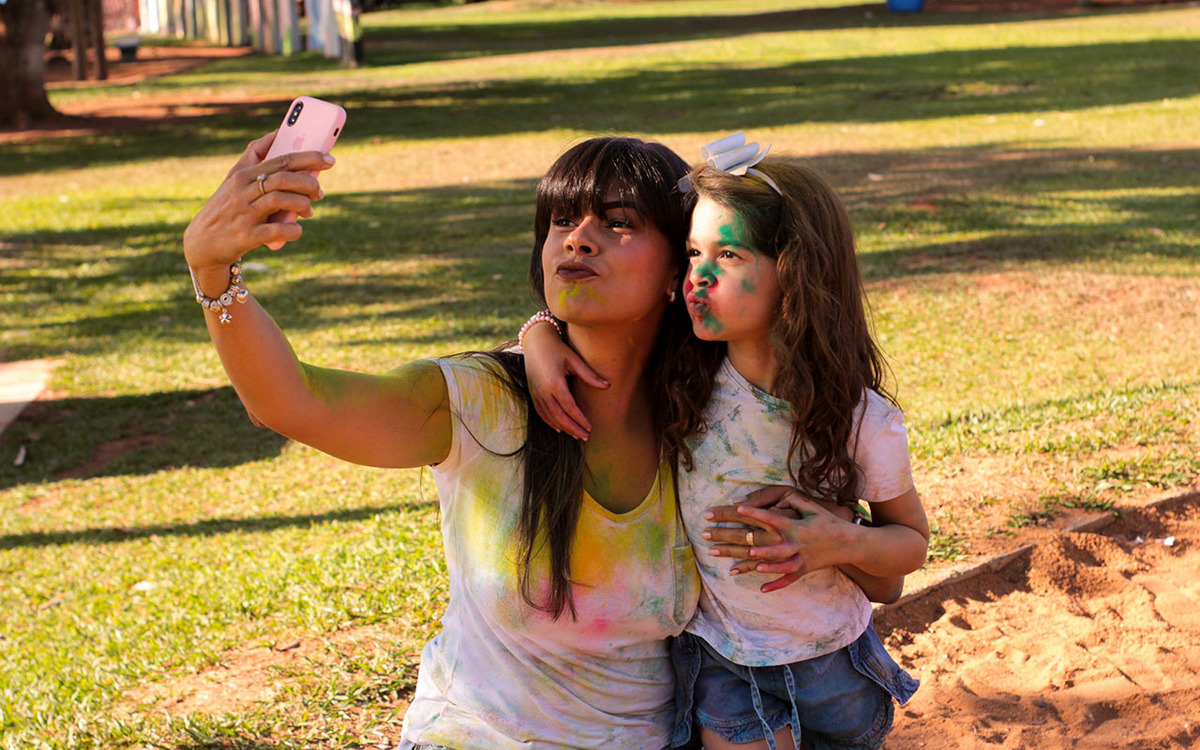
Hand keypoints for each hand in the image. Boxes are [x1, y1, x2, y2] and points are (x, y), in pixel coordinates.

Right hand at [183, 132, 334, 293]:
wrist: (202, 244)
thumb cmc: (226, 207)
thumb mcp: (234, 180)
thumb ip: (254, 157)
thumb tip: (278, 133)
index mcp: (242, 174)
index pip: (281, 158)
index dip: (309, 157)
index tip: (329, 159)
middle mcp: (242, 191)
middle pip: (284, 177)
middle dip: (309, 182)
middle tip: (319, 191)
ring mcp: (244, 213)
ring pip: (282, 199)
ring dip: (303, 205)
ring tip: (309, 212)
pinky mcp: (247, 236)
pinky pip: (277, 231)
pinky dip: (293, 231)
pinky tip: (297, 230)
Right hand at [523, 321, 607, 439]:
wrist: (535, 342)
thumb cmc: (557, 349)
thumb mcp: (574, 360)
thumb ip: (589, 375)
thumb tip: (608, 386)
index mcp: (554, 383)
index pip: (569, 408)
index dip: (580, 419)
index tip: (590, 428)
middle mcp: (543, 391)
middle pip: (559, 417)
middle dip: (573, 428)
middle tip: (586, 437)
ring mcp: (536, 393)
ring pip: (550, 417)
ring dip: (564, 428)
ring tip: (576, 435)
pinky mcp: (533, 393)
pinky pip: (541, 412)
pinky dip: (550, 422)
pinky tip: (559, 428)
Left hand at [703, 485, 857, 592]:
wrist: (849, 543)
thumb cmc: (825, 521)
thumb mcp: (809, 505)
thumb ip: (787, 499)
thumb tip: (765, 498)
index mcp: (794, 524)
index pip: (769, 516)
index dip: (752, 511)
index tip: (735, 507)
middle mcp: (795, 542)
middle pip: (760, 540)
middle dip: (732, 537)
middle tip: (711, 536)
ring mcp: (799, 558)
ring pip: (774, 563)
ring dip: (755, 564)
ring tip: (736, 565)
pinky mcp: (803, 569)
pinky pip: (787, 578)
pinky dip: (775, 584)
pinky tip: (760, 588)